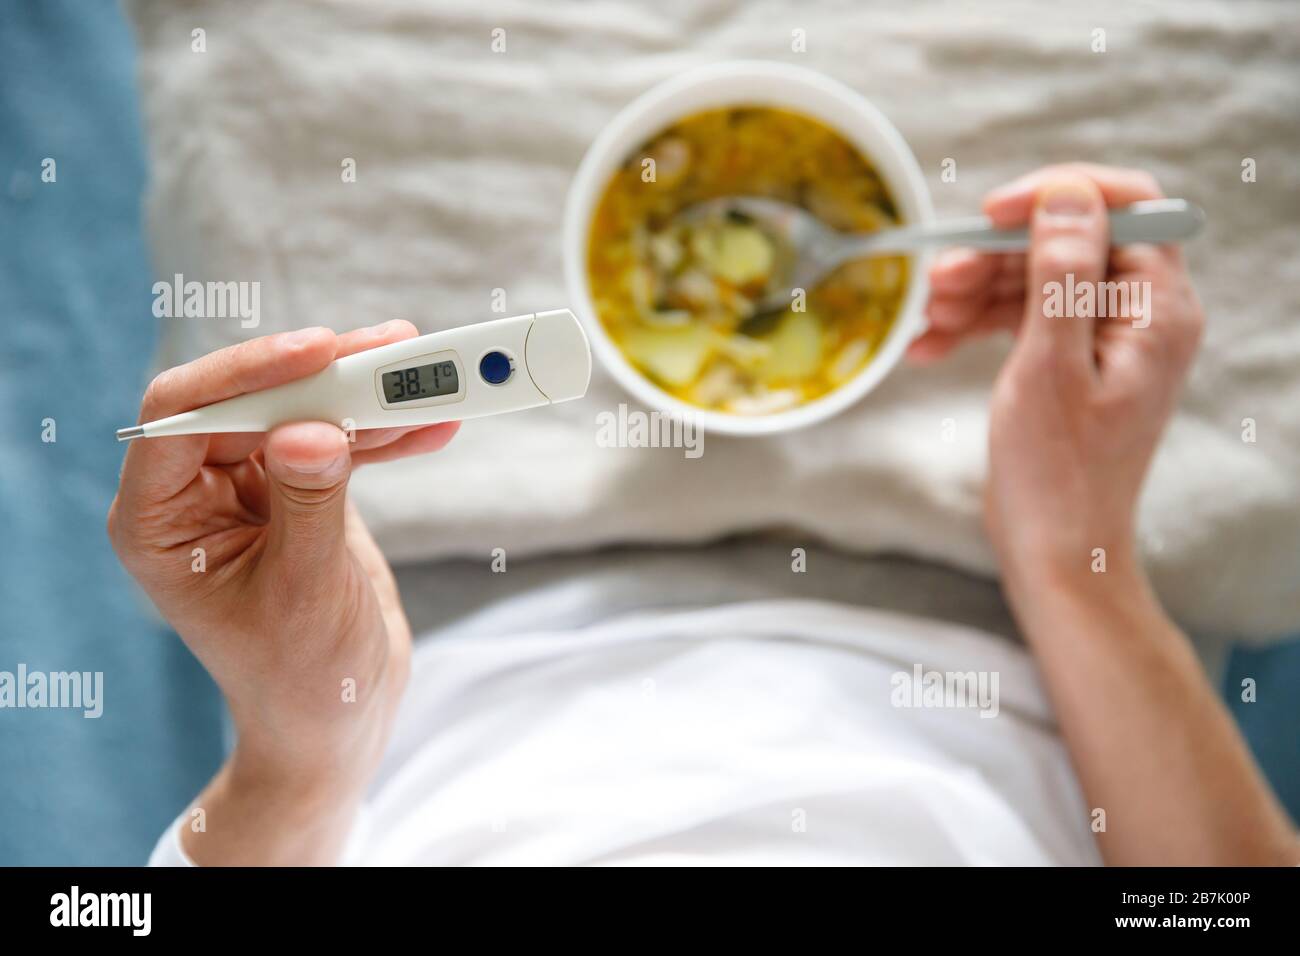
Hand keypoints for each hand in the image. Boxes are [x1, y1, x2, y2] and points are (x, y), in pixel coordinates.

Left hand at [108, 322, 457, 862]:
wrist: (339, 719)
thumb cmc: (303, 678)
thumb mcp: (305, 594)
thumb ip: (308, 505)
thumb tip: (312, 428)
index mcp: (160, 522)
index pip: (182, 415)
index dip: (247, 374)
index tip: (320, 352)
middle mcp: (195, 494)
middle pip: (254, 401)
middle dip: (327, 376)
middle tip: (395, 352)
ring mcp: (252, 488)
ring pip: (304, 411)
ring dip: (368, 396)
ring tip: (432, 378)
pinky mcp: (302, 489)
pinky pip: (341, 440)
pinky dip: (387, 432)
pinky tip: (433, 424)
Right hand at [911, 164, 1204, 592]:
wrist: (1056, 550)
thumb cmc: (1057, 472)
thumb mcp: (1050, 366)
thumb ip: (1061, 275)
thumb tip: (1067, 196)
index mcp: (1158, 310)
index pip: (1124, 209)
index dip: (1057, 196)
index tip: (991, 212)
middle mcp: (1140, 315)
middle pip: (1066, 245)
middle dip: (995, 258)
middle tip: (936, 281)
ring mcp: (1105, 338)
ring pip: (1036, 280)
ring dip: (975, 293)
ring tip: (925, 321)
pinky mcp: (1072, 360)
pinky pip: (1023, 318)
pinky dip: (976, 326)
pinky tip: (930, 346)